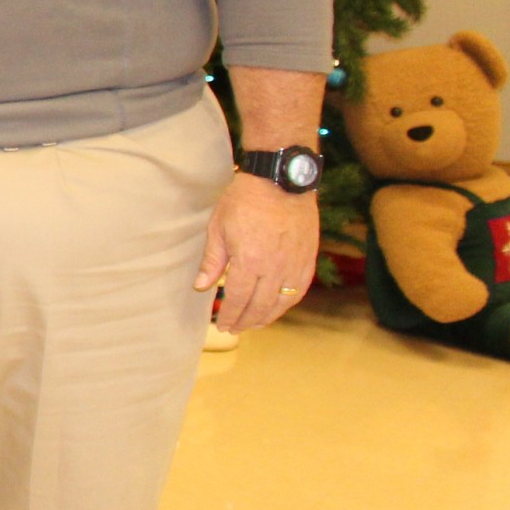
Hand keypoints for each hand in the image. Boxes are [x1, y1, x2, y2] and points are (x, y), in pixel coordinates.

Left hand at [197, 174, 320, 332]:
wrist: (281, 180)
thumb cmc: (245, 200)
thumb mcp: (219, 227)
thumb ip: (212, 261)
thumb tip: (201, 287)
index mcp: (250, 261)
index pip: (238, 298)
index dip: (229, 315)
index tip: (222, 325)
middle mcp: (275, 268)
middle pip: (260, 305)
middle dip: (245, 321)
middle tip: (234, 329)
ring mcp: (295, 264)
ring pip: (282, 302)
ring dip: (267, 317)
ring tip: (253, 324)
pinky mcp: (308, 258)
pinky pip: (299, 290)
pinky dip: (288, 303)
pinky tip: (278, 308)